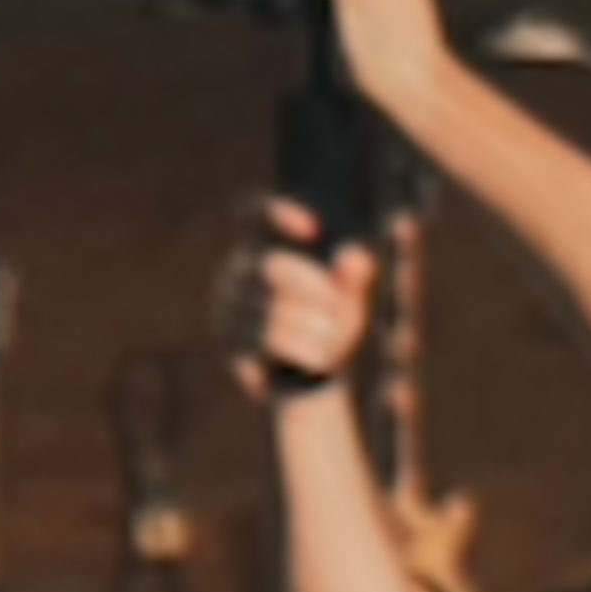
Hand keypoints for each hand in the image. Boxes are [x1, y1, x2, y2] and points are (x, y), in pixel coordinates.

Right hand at [217, 193, 376, 406]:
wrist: (318, 378)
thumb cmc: (336, 323)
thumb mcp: (356, 297)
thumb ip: (359, 275)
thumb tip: (361, 252)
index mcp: (264, 247)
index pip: (255, 214)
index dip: (278, 213)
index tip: (316, 229)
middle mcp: (238, 272)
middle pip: (274, 266)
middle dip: (319, 289)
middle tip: (349, 309)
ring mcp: (229, 309)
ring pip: (274, 311)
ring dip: (318, 328)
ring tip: (341, 342)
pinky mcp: (231, 345)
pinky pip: (268, 344)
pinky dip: (305, 352)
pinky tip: (325, 360)